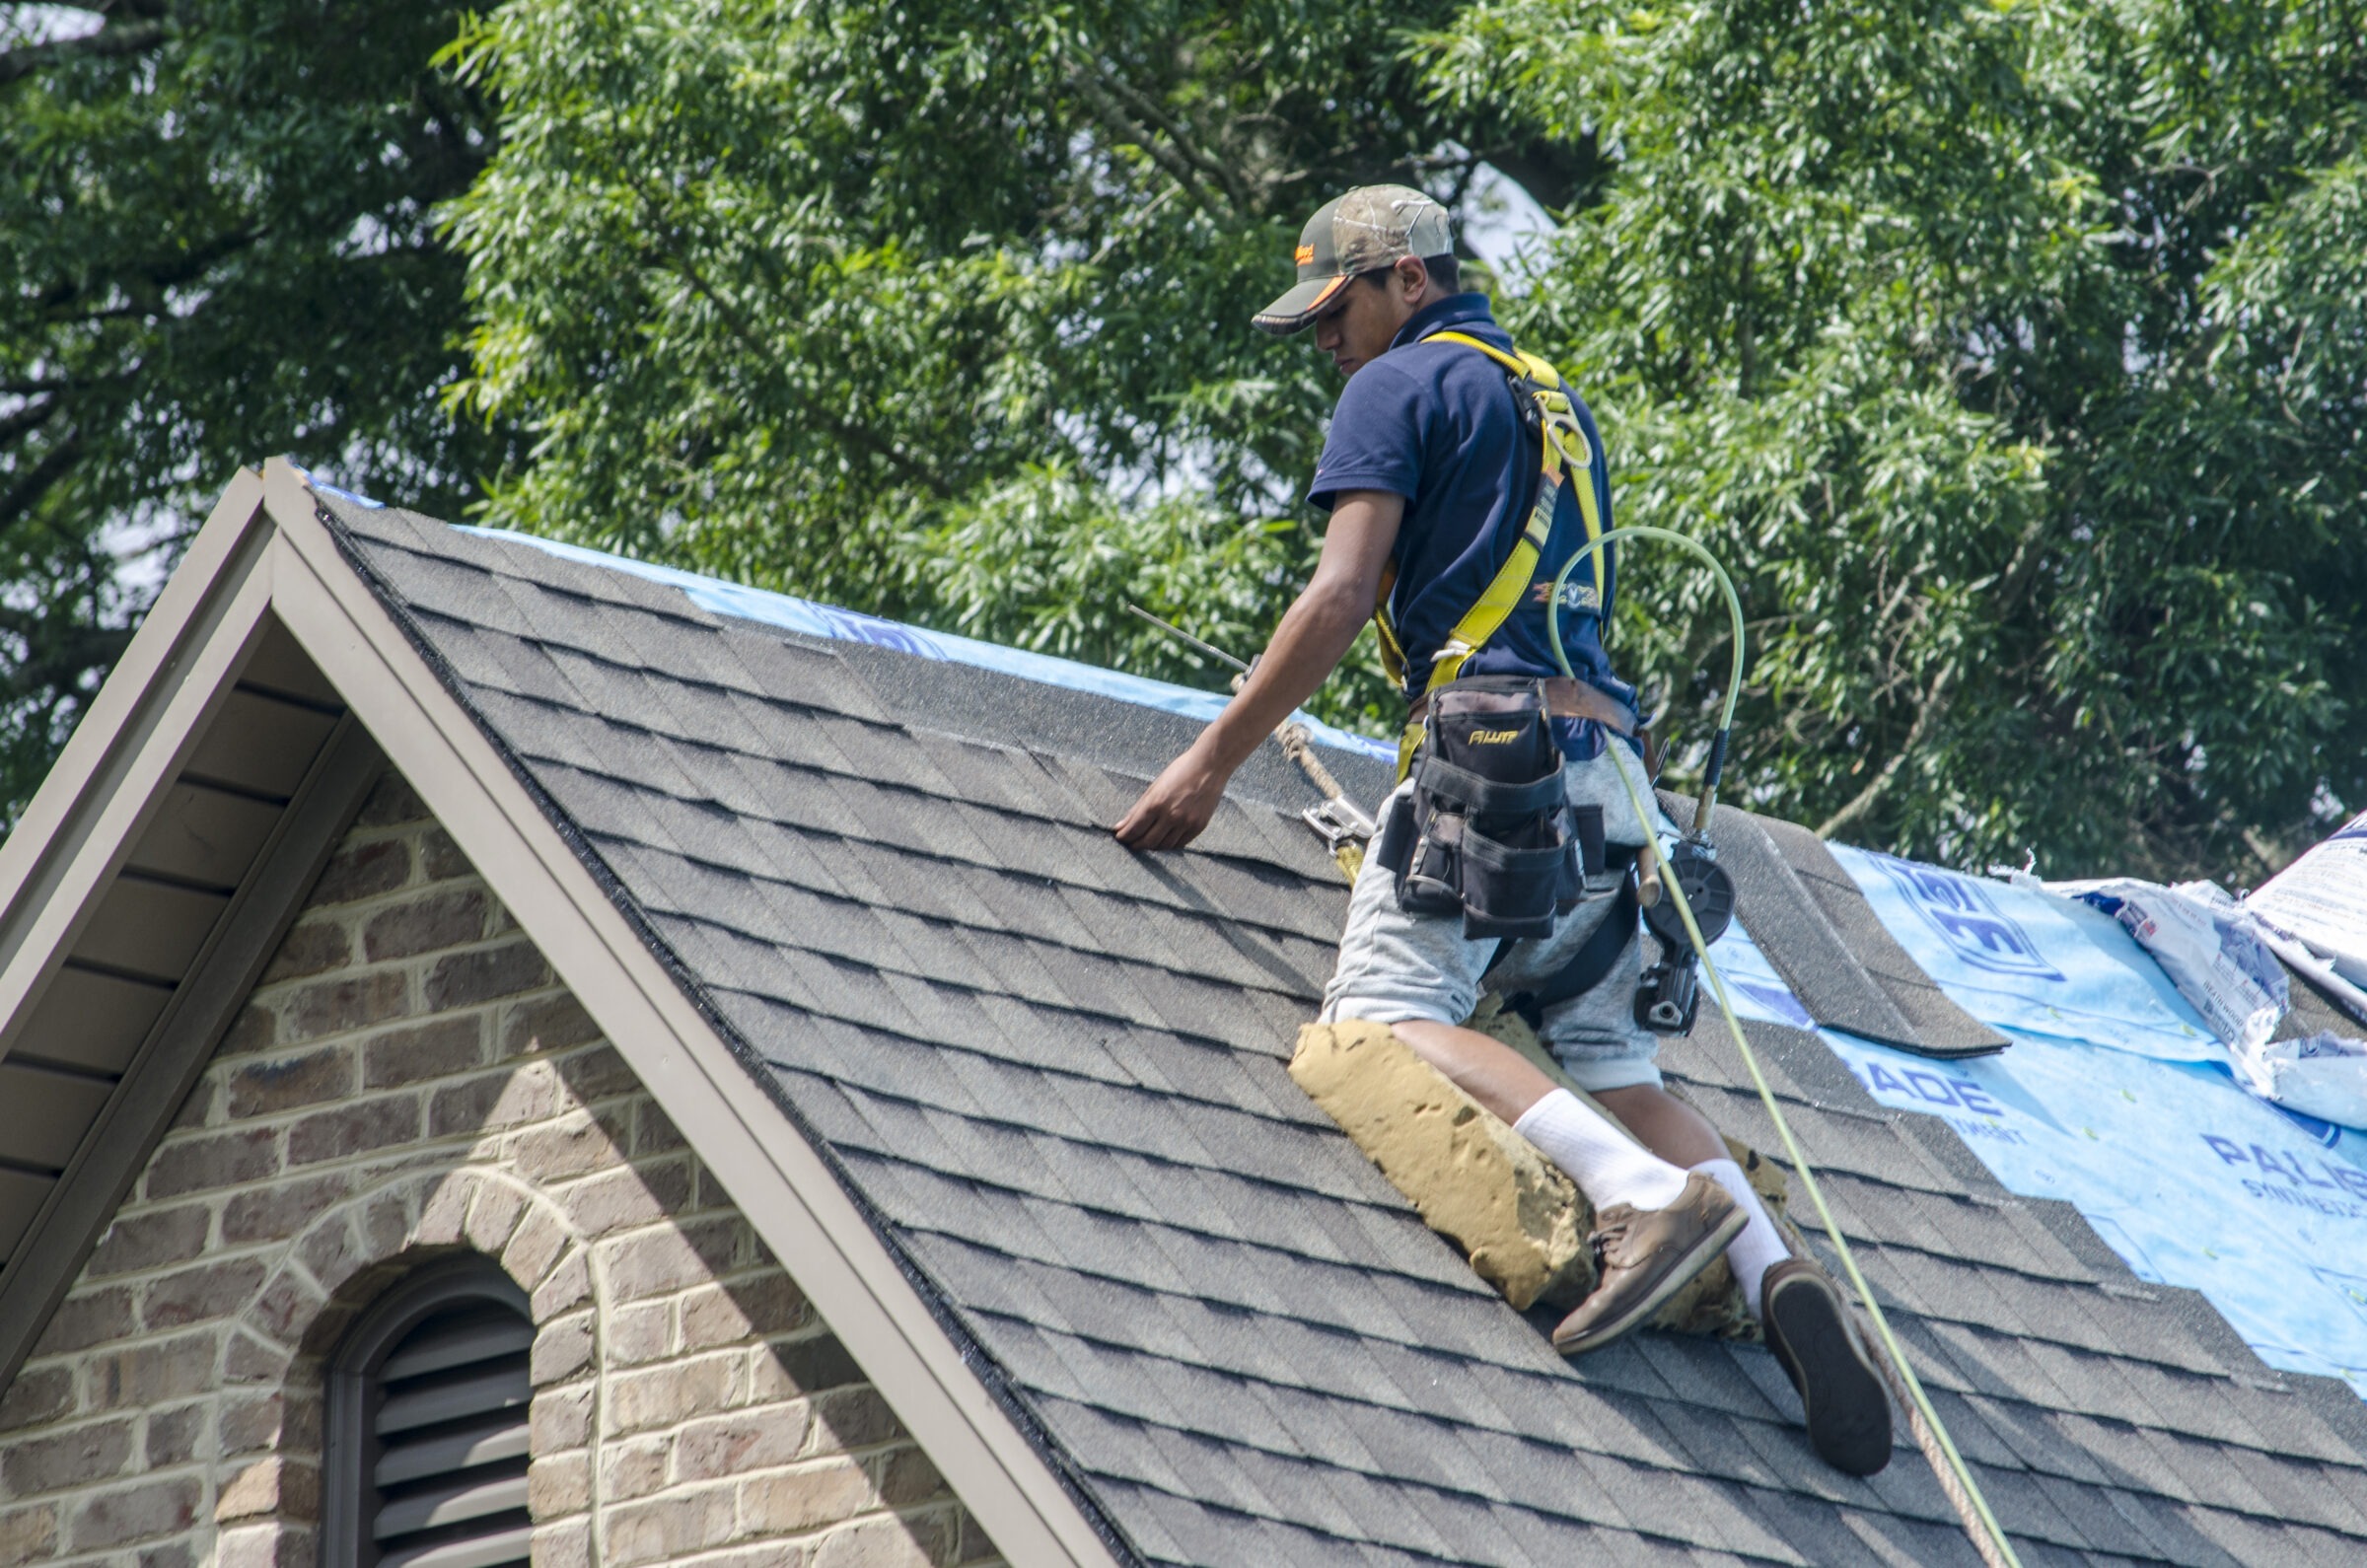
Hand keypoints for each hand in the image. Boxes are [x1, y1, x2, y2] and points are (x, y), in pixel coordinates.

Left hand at [1113, 747, 1227, 850]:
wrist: (1210, 766)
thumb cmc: (1180, 771)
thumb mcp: (1155, 786)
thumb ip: (1137, 809)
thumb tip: (1120, 826)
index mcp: (1156, 803)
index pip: (1135, 828)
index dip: (1125, 836)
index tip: (1119, 838)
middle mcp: (1171, 816)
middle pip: (1148, 841)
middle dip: (1136, 844)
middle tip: (1131, 844)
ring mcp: (1186, 822)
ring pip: (1164, 846)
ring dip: (1152, 847)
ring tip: (1146, 843)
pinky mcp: (1198, 826)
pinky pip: (1180, 844)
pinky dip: (1169, 845)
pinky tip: (1163, 841)